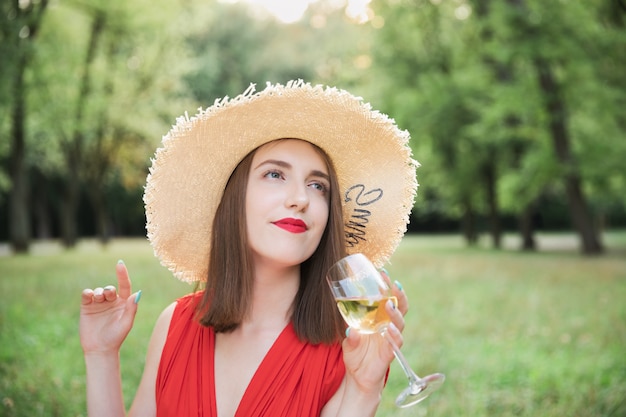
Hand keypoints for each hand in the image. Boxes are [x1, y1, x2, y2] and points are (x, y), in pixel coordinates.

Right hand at [79, 261, 140, 354]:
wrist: (100, 349)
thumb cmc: (116, 337)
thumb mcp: (126, 323)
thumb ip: (132, 308)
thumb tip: (137, 293)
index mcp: (124, 303)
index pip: (125, 285)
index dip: (123, 274)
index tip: (119, 264)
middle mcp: (112, 301)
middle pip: (110, 288)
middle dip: (108, 289)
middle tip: (106, 295)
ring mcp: (99, 304)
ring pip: (99, 290)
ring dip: (99, 292)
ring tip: (98, 298)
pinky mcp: (87, 307)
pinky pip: (87, 294)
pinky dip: (88, 293)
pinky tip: (89, 296)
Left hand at [341, 275, 407, 394]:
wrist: (358, 377)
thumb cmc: (355, 354)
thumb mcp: (347, 341)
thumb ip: (349, 335)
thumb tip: (349, 329)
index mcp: (379, 318)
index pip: (387, 298)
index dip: (387, 285)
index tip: (382, 272)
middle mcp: (388, 326)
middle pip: (400, 306)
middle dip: (398, 293)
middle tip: (393, 283)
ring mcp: (391, 338)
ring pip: (400, 322)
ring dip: (395, 312)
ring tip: (389, 304)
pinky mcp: (390, 352)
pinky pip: (396, 342)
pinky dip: (394, 335)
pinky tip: (389, 329)